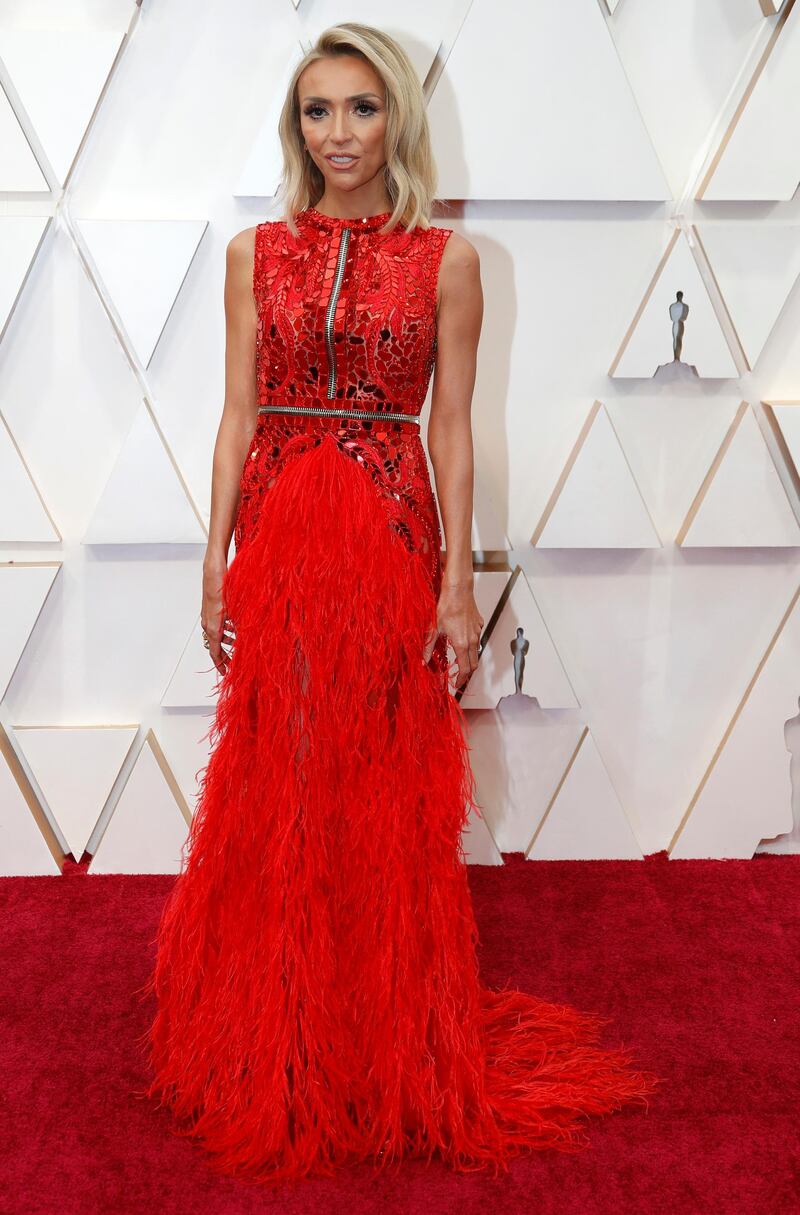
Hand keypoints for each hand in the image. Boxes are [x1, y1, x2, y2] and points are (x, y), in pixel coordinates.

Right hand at [202, 555, 234, 674]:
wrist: (214, 571)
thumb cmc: (223, 588)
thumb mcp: (236, 610)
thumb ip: (240, 627)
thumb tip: (247, 640)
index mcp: (213, 627)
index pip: (214, 652)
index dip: (221, 664)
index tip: (226, 672)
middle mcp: (208, 623)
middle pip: (215, 645)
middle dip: (225, 654)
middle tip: (234, 662)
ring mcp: (208, 616)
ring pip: (217, 634)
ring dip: (226, 641)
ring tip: (237, 645)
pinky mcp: (210, 608)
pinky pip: (217, 624)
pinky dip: (225, 629)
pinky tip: (235, 628)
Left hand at [422, 580, 483, 689]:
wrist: (459, 590)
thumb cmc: (446, 606)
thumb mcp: (434, 628)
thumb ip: (429, 646)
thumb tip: (423, 660)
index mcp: (462, 644)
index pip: (465, 668)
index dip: (462, 679)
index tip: (457, 684)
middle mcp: (473, 639)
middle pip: (474, 663)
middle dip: (467, 672)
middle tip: (459, 676)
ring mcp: (477, 631)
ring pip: (476, 650)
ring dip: (469, 658)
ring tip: (459, 658)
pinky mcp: (479, 624)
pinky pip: (476, 638)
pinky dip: (471, 643)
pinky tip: (461, 638)